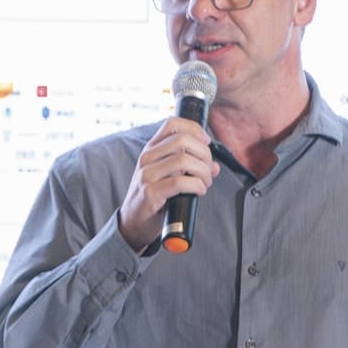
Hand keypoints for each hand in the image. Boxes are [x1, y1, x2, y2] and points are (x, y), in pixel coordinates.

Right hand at [118, 117, 216, 251]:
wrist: (133, 222)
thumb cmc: (153, 198)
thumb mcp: (167, 176)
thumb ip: (190, 167)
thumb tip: (215, 166)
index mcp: (151, 150)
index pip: (172, 124)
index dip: (194, 129)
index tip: (206, 142)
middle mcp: (147, 159)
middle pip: (183, 140)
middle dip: (204, 153)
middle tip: (209, 169)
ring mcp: (146, 175)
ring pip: (184, 160)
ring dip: (202, 171)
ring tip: (205, 182)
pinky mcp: (150, 193)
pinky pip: (180, 182)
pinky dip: (197, 185)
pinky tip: (199, 191)